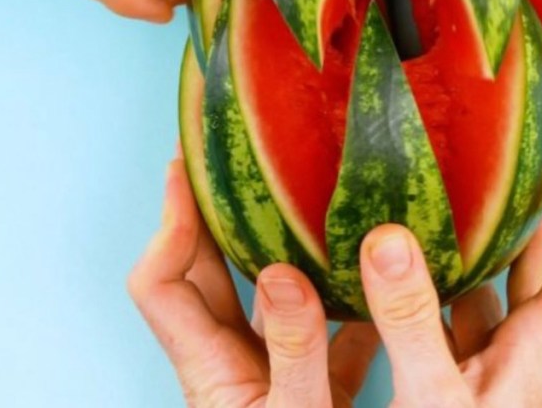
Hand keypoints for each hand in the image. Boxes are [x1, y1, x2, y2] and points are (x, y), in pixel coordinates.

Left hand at [128, 156, 380, 406]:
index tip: (189, 171)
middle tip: (236, 156)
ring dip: (286, 249)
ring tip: (308, 198)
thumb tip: (285, 273)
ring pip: (273, 297)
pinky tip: (381, 279)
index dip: (170, 223)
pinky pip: (332, 331)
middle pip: (210, 276)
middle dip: (218, 212)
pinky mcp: (321, 388)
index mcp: (211, 371)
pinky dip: (351, 301)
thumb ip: (294, 348)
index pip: (160, 284)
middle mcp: (234, 366)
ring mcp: (275, 374)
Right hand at [357, 142, 541, 405]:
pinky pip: (448, 319)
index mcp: (540, 344)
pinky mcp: (456, 381)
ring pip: (490, 290)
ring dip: (471, 245)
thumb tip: (388, 237)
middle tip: (493, 156)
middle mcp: (524, 350)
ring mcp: (491, 366)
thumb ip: (412, 319)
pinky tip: (389, 276)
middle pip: (539, 263)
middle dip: (522, 208)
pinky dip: (430, 288)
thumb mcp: (432, 394)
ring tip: (434, 199)